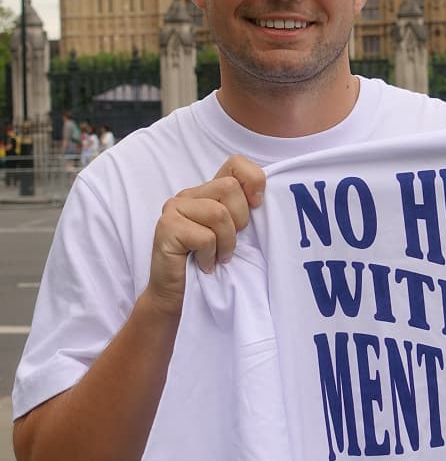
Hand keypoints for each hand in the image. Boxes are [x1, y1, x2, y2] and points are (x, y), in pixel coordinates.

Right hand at [148, 155, 265, 314]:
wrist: (178, 297)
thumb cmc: (211, 264)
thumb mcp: (235, 232)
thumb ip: (245, 210)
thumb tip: (263, 198)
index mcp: (208, 191)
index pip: (236, 163)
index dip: (253, 181)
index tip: (256, 206)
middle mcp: (189, 194)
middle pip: (230, 187)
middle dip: (239, 220)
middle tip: (228, 243)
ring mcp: (174, 208)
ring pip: (218, 213)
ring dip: (226, 243)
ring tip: (217, 257)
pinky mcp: (166, 228)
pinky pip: (204, 237)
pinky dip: (210, 256)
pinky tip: (204, 264)